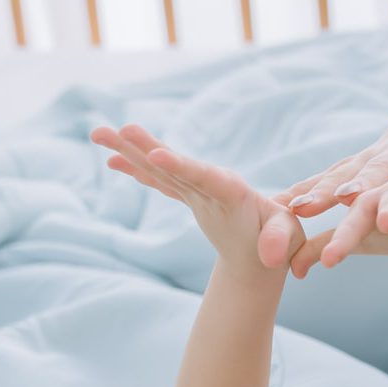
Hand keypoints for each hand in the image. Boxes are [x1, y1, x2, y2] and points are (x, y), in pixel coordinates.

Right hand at [91, 124, 303, 276]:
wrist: (270, 246)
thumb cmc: (281, 240)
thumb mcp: (288, 239)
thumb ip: (279, 240)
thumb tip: (270, 257)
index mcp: (234, 191)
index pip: (206, 177)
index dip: (182, 167)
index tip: (159, 156)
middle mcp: (212, 184)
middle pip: (177, 164)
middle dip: (148, 147)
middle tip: (121, 129)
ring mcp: (199, 190)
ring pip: (162, 169)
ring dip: (131, 152)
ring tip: (99, 133)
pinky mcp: (191, 197)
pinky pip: (161, 183)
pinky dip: (137, 173)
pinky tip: (111, 162)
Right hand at [276, 113, 387, 221]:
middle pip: (379, 177)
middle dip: (364, 195)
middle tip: (350, 208)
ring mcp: (371, 164)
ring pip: (344, 179)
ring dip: (322, 194)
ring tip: (298, 211)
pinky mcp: (352, 173)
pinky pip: (325, 184)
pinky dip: (305, 195)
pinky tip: (281, 209)